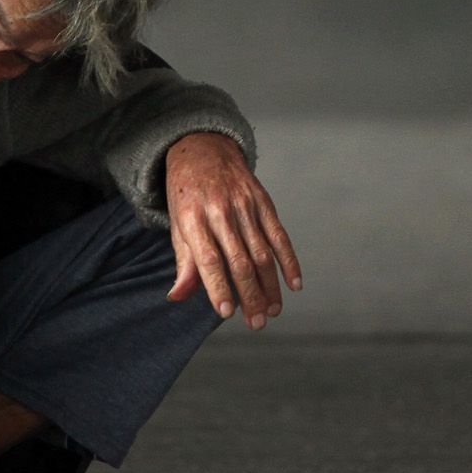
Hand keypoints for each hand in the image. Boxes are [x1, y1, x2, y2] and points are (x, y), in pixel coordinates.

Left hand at [164, 132, 301, 328]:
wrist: (202, 149)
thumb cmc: (186, 195)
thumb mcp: (177, 224)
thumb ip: (184, 262)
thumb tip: (178, 297)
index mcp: (193, 218)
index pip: (209, 258)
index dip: (218, 286)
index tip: (226, 312)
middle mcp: (220, 210)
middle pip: (239, 259)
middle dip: (249, 295)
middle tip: (256, 323)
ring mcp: (245, 205)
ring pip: (262, 252)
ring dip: (270, 285)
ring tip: (273, 310)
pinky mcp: (263, 201)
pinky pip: (279, 235)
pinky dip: (289, 260)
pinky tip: (294, 283)